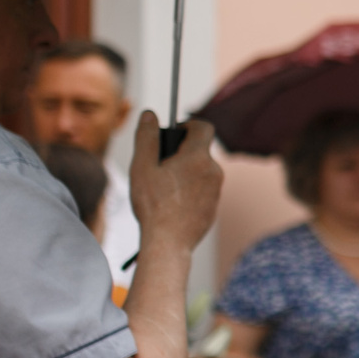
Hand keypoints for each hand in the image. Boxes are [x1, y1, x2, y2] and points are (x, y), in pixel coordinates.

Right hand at [129, 113, 221, 252]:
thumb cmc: (153, 205)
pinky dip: (190, 190)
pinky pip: (203, 190)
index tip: (175, 131)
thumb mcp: (142, 167)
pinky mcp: (214, 208)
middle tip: (160, 164)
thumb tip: (149, 114)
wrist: (168, 242)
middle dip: (182, 152)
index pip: (203, 127)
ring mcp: (216, 191)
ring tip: (163, 186)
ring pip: (201, 171)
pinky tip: (172, 202)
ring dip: (186, 172)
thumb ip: (146, 137)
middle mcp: (213, 171)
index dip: (189, 124)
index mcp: (198, 157)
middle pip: (200, 150)